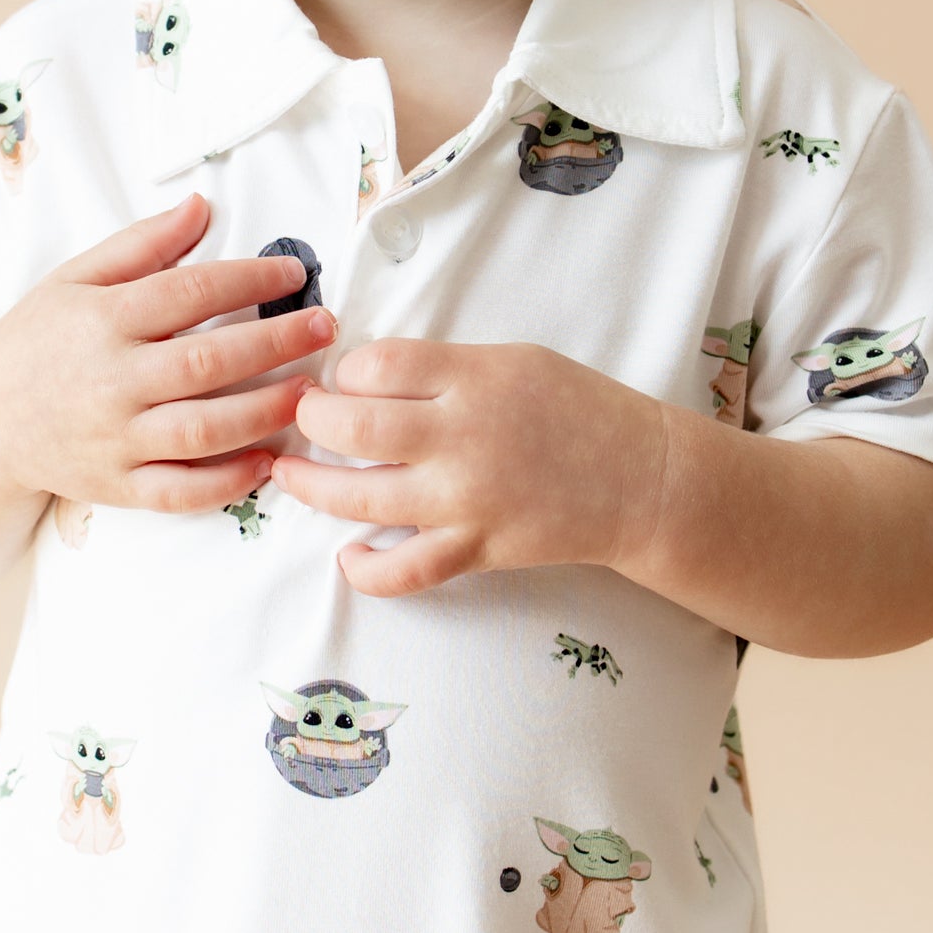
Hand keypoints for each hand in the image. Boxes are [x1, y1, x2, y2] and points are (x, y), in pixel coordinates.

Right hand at [0, 190, 335, 514]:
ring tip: (311, 393)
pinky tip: (268, 463)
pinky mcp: (117, 487)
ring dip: (265, 412)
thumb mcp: (76, 278)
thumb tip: (202, 205)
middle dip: (276, 342)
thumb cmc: (38, 339)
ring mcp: (114, 439)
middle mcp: (111, 381)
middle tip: (325, 326)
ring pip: (202, 430)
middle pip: (207, 362)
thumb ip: (142, 244)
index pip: (189, 291)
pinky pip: (180, 490)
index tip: (294, 271)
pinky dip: (227, 482)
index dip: (249, 277)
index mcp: (103, 319)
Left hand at [271, 339, 664, 597]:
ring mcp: (466, 499)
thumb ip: (444, 368)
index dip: (346, 369)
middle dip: (310, 417)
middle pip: (350, 424)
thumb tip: (368, 377)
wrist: (643, 479)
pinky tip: (349, 556)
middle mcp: (462, 437)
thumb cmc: (580, 410)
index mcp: (474, 377)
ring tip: (290, 475)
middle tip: (304, 416)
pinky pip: (404, 571)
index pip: (374, 364)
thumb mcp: (513, 361)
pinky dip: (367, 570)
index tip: (348, 377)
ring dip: (310, 486)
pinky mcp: (476, 549)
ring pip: (358, 497)